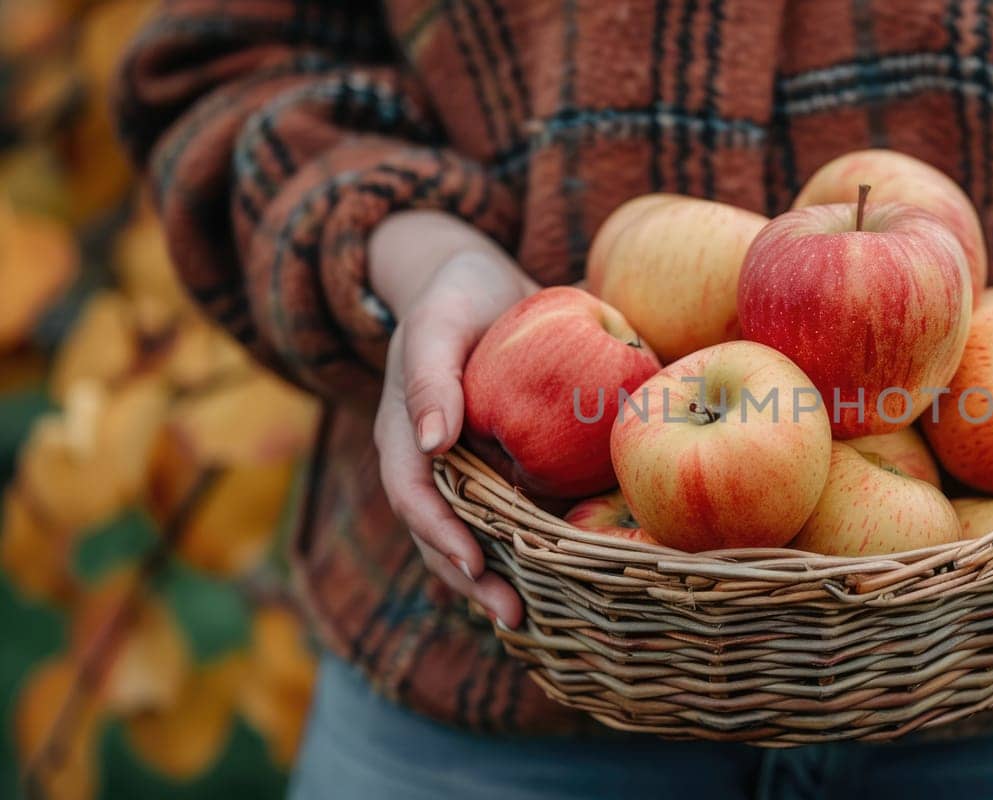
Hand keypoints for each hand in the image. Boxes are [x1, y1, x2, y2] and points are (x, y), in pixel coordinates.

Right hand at [370, 211, 534, 627]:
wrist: (483, 287)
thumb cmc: (458, 297)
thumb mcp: (441, 321)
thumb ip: (431, 375)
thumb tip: (432, 441)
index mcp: (407, 436)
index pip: (415, 497)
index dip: (440, 534)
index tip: (474, 563)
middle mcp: (435, 466)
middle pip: (443, 536)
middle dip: (473, 581)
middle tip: (513, 616)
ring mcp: (470, 474)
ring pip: (478, 539)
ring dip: (501, 581)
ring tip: (532, 618)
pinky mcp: (508, 471)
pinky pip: (517, 519)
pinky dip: (535, 551)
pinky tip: (570, 580)